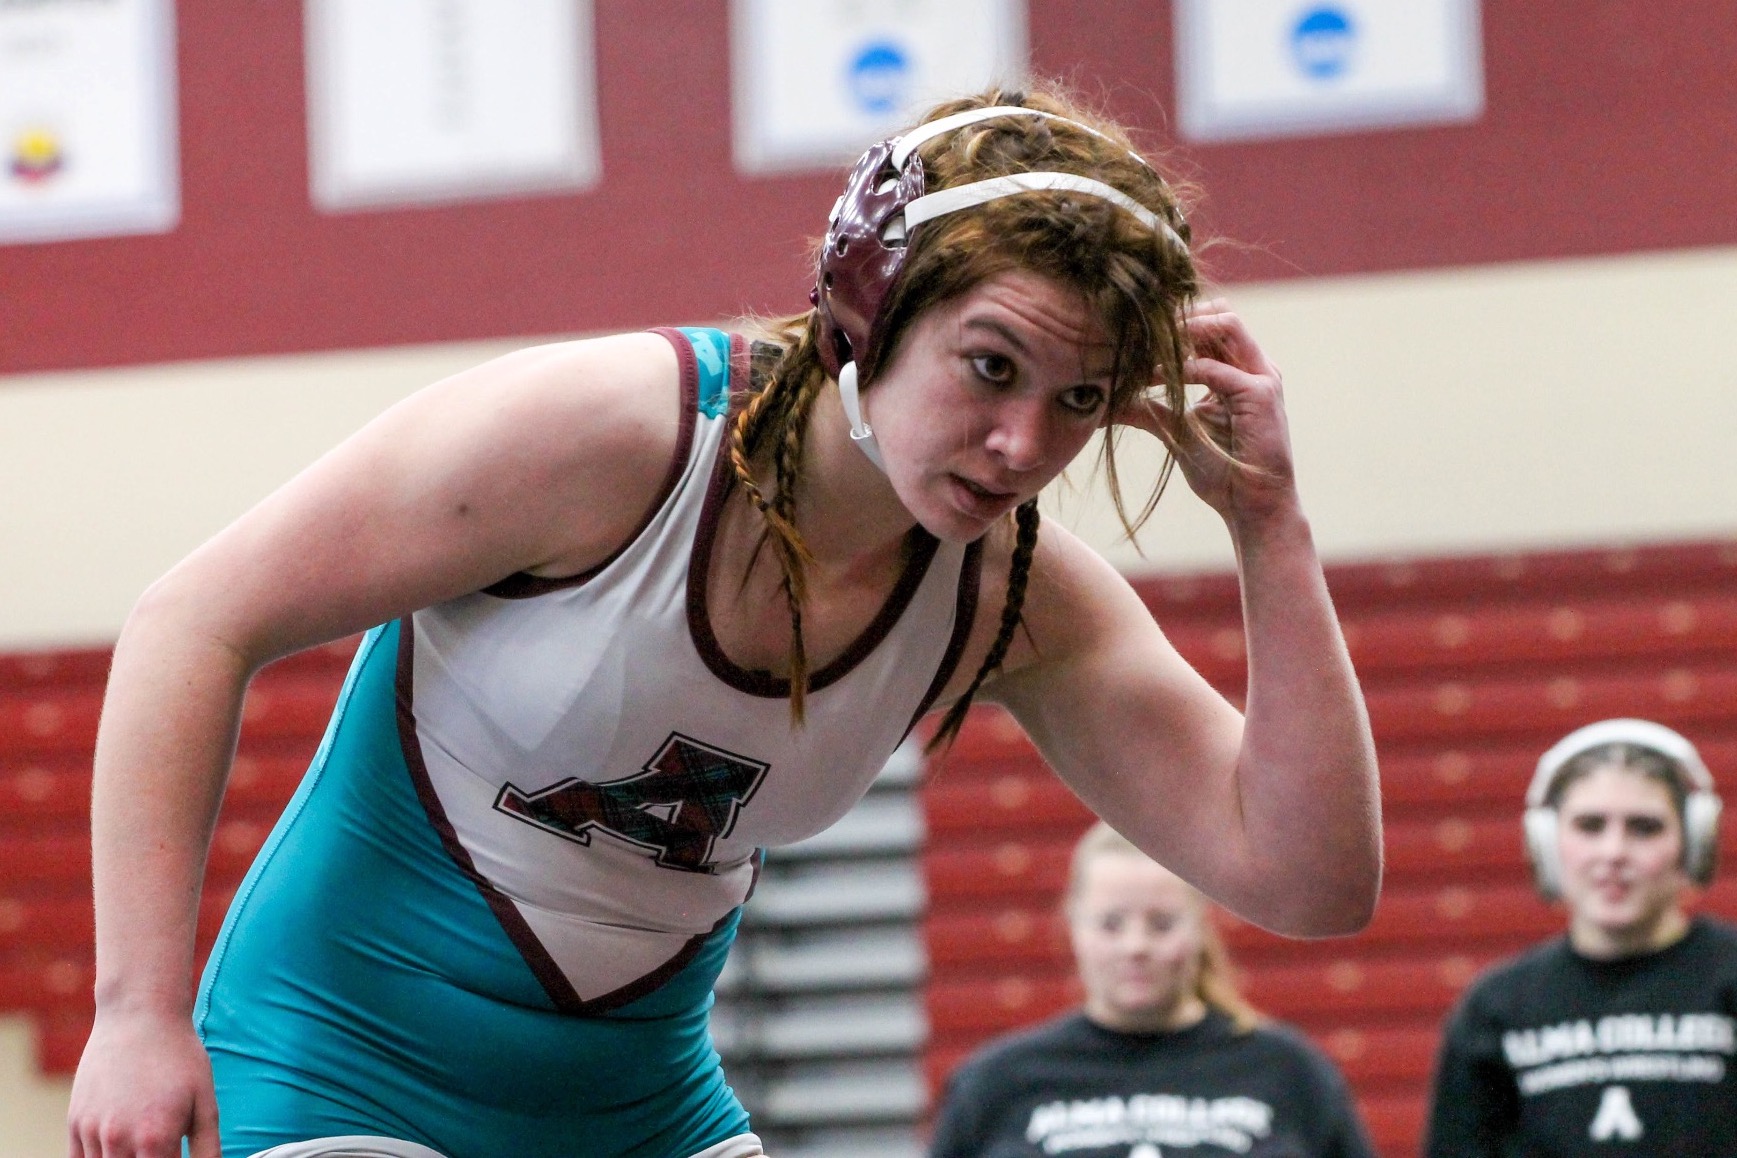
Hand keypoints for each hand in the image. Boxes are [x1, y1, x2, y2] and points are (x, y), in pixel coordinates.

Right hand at [68, 1008, 218, 1157]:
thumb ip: (208, 1147)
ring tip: (141, 1142)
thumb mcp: (205, 1100)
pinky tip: (119, 1150)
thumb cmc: (178, 1056)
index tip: (176, 1156)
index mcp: (156, 1139)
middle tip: (159, 1149)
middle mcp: (119, 1141)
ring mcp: (92, 1133)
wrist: (139, 1015)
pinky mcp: (75, 1123)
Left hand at [1121, 299, 1299, 525]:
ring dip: (1183, 331)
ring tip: (1147, 347)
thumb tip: (1106, 402)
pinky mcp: (1260, 395)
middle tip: (1137, 331)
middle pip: (1218, 313)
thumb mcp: (1175, 430)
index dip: (1173, 321)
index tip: (1133, 332)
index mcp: (1237, 369)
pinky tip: (1158, 378)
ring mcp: (1261, 377)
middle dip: (1177, 316)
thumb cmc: (1221, 470)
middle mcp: (1253, 366)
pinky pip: (1219, 369)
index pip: (1209, 324)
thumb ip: (1146, 409)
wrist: (1252, 506)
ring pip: (1225, 326)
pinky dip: (1186, 369)